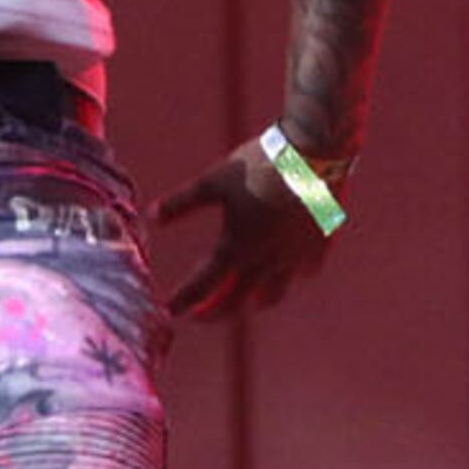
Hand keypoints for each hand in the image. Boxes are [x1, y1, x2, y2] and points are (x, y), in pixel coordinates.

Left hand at [153, 134, 341, 321]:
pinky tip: (284, 270)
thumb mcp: (213, 181)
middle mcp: (266, 260)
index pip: (204, 284)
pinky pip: (302, 274)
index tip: (169, 310)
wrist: (312, 153)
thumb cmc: (258, 164)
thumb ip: (182, 202)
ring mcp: (294, 258)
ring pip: (272, 295)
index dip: (184, 299)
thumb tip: (151, 217)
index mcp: (237, 246)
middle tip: (201, 315)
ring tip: (243, 299)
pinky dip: (289, 277)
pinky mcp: (318, 247)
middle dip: (216, 312)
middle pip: (237, 301)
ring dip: (253, 301)